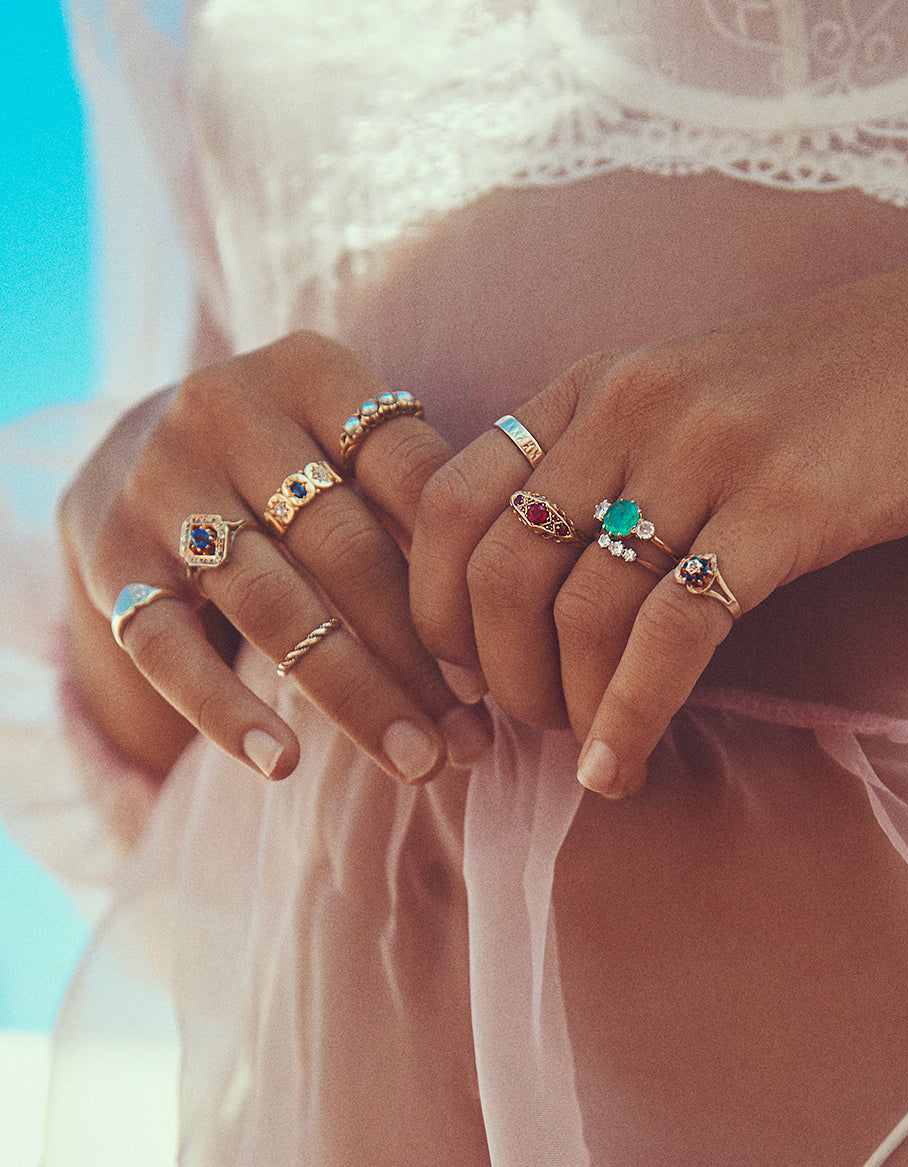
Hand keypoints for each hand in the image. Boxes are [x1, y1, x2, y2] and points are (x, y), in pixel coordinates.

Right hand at [61, 331, 491, 782]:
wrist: (132, 447)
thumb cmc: (289, 458)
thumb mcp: (347, 441)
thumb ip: (415, 500)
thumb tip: (503, 626)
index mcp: (312, 372)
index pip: (410, 473)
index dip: (464, 570)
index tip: (505, 659)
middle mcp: (229, 411)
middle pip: (347, 549)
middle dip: (419, 655)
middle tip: (472, 739)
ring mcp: (161, 483)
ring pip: (273, 604)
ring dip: (353, 694)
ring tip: (416, 762)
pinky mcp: (110, 556)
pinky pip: (165, 646)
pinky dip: (224, 708)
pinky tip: (282, 763)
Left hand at [410, 252, 907, 795]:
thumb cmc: (822, 392)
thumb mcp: (686, 399)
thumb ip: (605, 466)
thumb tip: (540, 592)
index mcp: (590, 383)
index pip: (447, 501)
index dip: (430, 606)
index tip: (460, 670)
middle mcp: (628, 406)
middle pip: (499, 572)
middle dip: (495, 675)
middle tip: (528, 725)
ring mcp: (704, 451)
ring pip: (581, 611)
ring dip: (567, 707)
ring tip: (589, 753)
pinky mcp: (783, 506)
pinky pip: (673, 631)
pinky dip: (633, 714)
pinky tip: (623, 765)